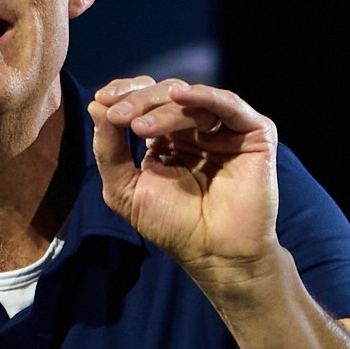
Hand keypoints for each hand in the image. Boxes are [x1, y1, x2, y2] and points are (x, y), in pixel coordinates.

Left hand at [87, 76, 281, 293]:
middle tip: (117, 117)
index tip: (102, 101)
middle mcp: (197, 130)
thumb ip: (108, 150)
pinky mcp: (253, 134)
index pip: (147, 102)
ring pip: (192, 99)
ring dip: (162, 109)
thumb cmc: (173, 227)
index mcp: (169, 139)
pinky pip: (229, 104)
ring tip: (139, 127)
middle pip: (166, 95)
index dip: (125, 95)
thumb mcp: (125, 189)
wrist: (215, 253)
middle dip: (138, 102)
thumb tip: (96, 106)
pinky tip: (181, 96)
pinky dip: (205, 95)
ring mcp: (225, 130)